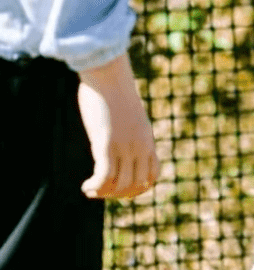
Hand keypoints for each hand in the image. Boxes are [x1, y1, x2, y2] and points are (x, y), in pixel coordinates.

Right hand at [77, 53, 158, 198]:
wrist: (109, 74)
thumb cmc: (114, 91)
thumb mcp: (129, 115)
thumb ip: (129, 129)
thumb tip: (120, 133)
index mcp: (147, 141)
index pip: (152, 177)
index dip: (138, 189)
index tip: (121, 189)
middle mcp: (140, 147)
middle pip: (135, 185)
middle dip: (118, 194)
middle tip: (100, 192)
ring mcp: (124, 147)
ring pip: (119, 185)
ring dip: (104, 193)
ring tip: (90, 190)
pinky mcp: (106, 144)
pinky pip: (104, 177)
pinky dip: (95, 187)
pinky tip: (86, 187)